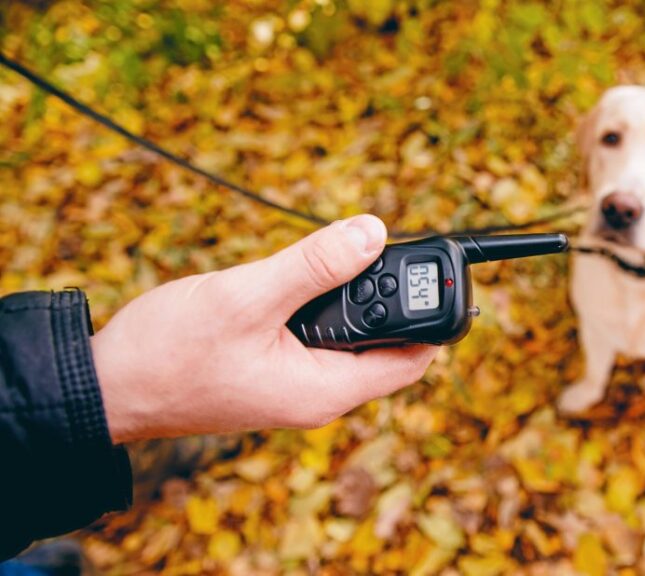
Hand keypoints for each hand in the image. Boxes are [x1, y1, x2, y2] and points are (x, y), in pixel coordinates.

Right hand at [91, 215, 437, 442]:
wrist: (107, 385)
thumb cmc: (168, 353)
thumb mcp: (248, 297)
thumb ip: (313, 265)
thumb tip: (373, 231)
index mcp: (325, 390)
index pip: (413, 360)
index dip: (432, 315)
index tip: (429, 269)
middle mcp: (318, 395)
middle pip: (387, 345)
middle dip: (384, 296)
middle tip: (365, 249)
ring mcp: (295, 386)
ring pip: (350, 337)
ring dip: (347, 296)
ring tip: (323, 260)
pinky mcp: (273, 372)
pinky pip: (316, 337)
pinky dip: (317, 304)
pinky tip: (292, 280)